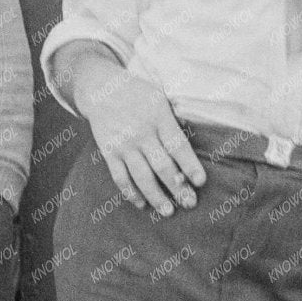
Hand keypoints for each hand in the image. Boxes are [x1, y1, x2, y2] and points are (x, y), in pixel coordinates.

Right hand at [68, 56, 205, 216]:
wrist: (100, 89)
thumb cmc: (138, 95)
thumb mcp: (159, 98)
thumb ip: (174, 121)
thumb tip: (191, 148)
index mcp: (158, 117)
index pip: (177, 145)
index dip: (190, 165)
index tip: (200, 182)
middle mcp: (141, 132)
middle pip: (162, 165)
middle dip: (177, 187)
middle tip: (189, 203)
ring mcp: (123, 144)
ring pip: (141, 176)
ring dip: (156, 196)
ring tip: (168, 211)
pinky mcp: (109, 151)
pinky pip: (120, 177)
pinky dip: (130, 192)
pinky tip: (141, 203)